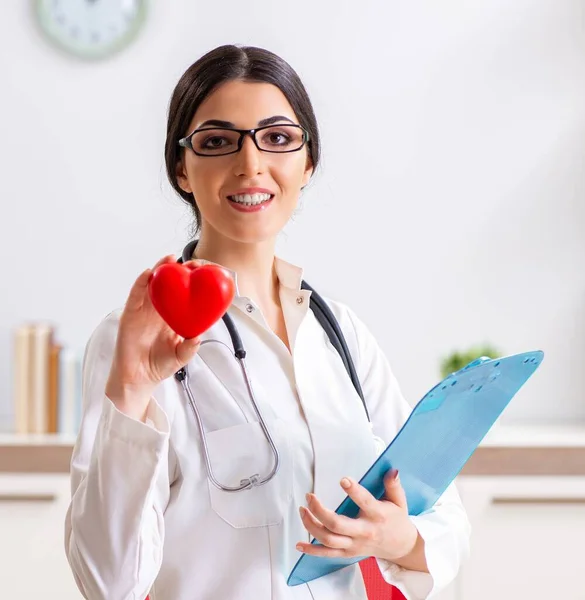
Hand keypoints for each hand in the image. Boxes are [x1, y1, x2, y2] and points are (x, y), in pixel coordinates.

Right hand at [105, 255, 202, 418]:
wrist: (137, 378)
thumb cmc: (158, 365)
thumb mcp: (180, 357)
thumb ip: (189, 348)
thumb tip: (198, 337)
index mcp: (173, 317)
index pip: (184, 295)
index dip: (194, 283)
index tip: (206, 274)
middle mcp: (159, 310)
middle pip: (169, 285)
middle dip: (180, 270)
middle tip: (193, 263)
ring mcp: (144, 310)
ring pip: (152, 285)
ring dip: (160, 270)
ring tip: (170, 259)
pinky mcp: (130, 314)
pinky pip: (135, 295)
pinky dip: (141, 282)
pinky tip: (148, 273)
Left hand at [296, 469, 418, 562]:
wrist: (401, 546)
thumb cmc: (397, 520)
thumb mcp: (399, 501)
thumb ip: (394, 485)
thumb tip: (391, 470)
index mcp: (377, 515)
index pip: (365, 503)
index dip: (354, 491)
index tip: (343, 479)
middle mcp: (364, 532)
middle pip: (337, 525)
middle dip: (320, 511)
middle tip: (309, 497)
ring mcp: (354, 545)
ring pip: (328, 539)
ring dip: (311, 526)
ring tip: (302, 510)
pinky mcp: (348, 553)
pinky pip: (327, 554)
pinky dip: (312, 550)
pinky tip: (299, 544)